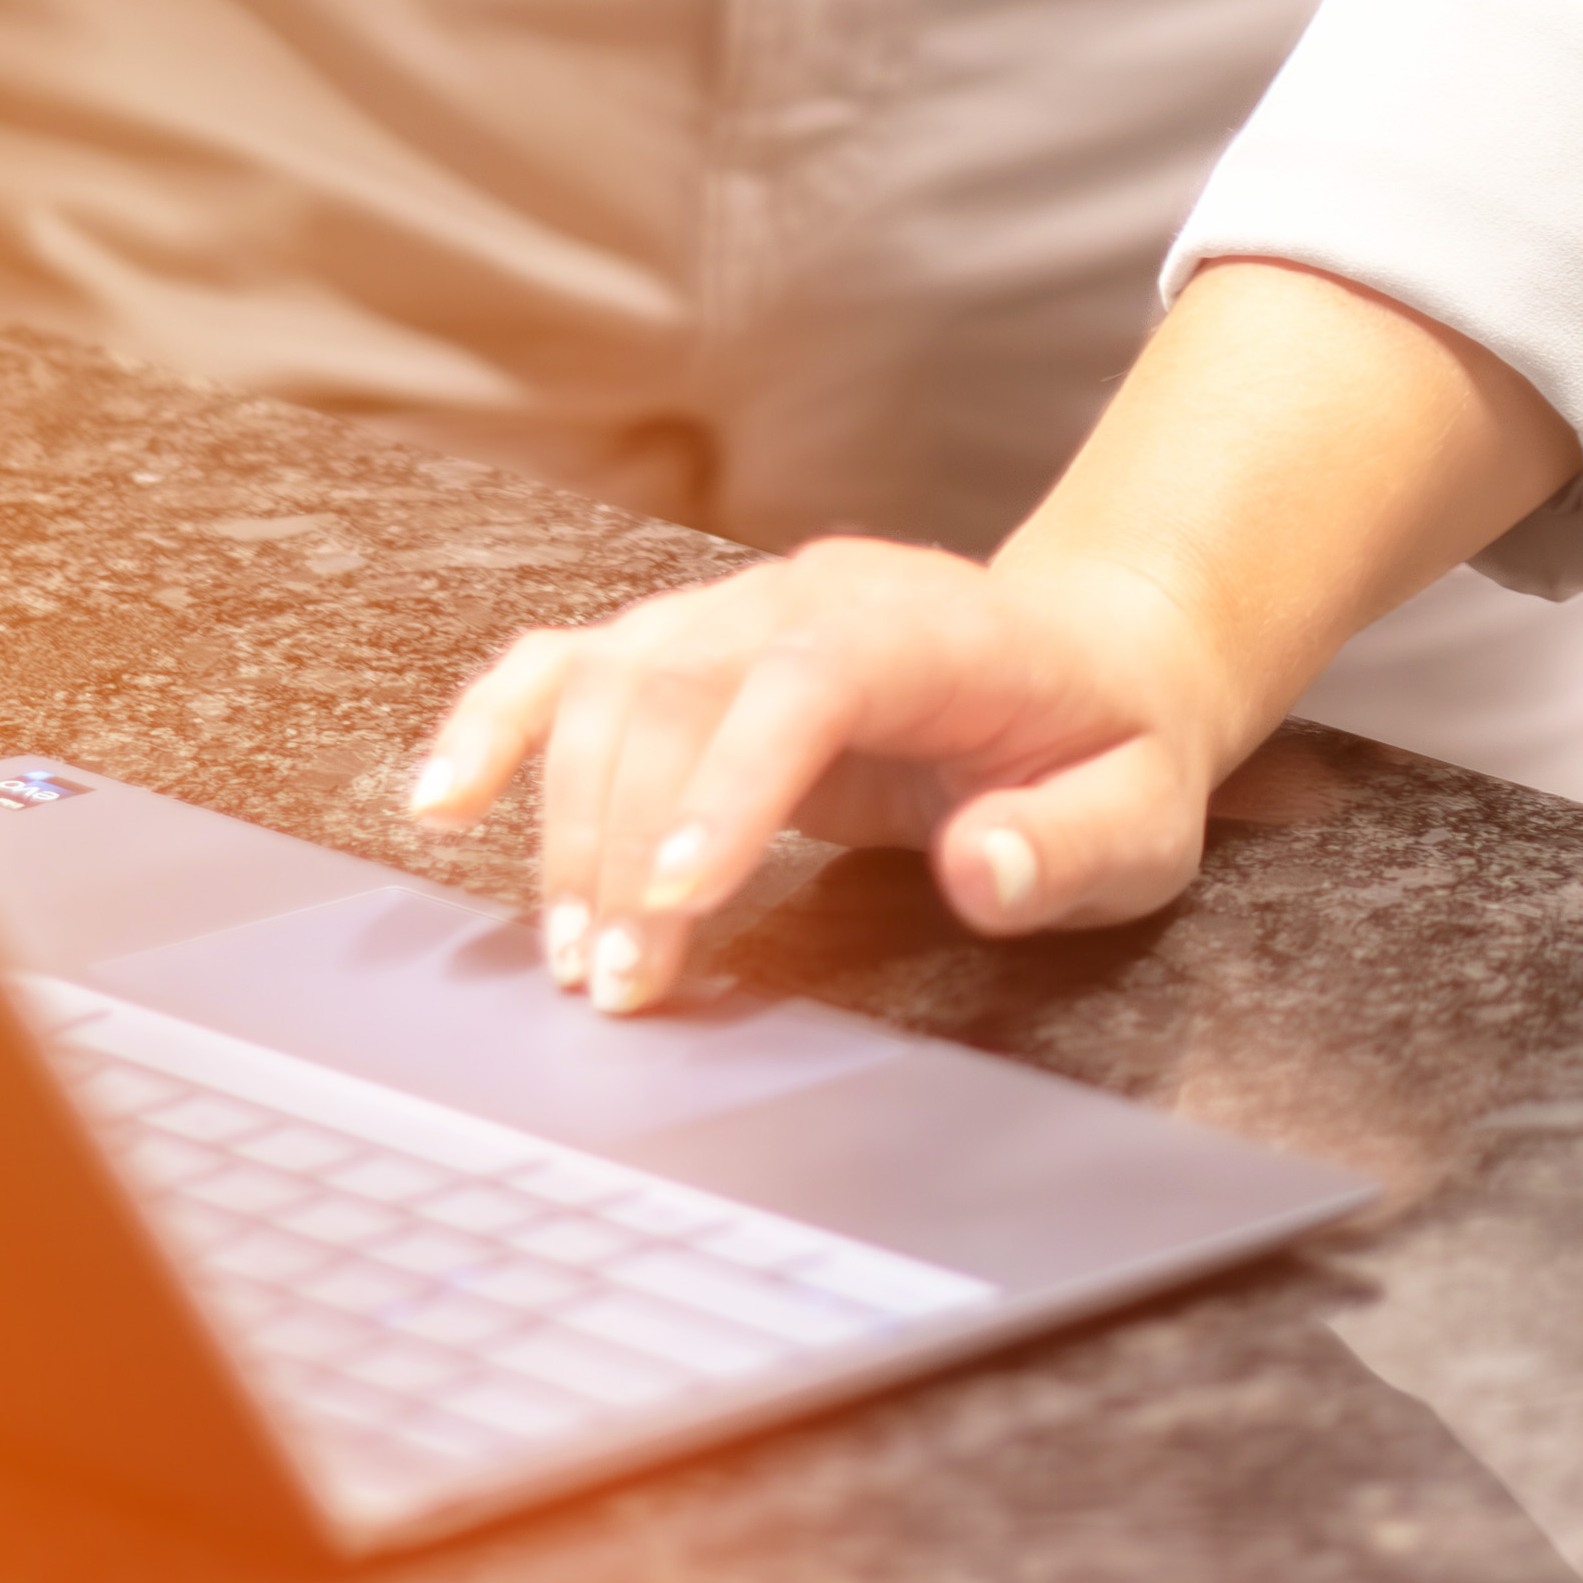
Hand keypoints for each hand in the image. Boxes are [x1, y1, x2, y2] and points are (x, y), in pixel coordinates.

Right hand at [407, 532, 1227, 1015]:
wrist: (1092, 657)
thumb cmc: (1110, 751)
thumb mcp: (1141, 818)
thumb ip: (1068, 844)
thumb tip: (980, 866)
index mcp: (927, 625)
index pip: (809, 679)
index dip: (733, 780)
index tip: (681, 900)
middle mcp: (812, 595)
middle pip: (681, 686)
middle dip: (631, 839)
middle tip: (621, 987)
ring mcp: (739, 611)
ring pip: (610, 680)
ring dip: (568, 817)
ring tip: (572, 955)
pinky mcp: (690, 649)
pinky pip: (569, 664)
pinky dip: (496, 722)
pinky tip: (441, 800)